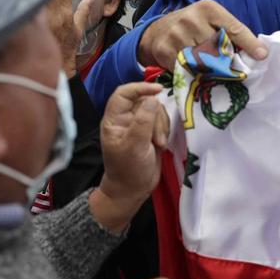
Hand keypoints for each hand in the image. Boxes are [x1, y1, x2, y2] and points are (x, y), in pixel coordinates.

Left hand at [98, 82, 168, 211]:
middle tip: (155, 140)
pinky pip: (162, 120)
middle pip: (145, 102)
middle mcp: (126, 119)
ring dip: (161, 126)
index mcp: (114, 120)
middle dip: (155, 118)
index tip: (158, 90)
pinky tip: (161, 145)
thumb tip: (153, 98)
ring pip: (156, 111)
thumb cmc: (128, 169)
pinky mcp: (151, 132)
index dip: (140, 88)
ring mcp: (139, 125)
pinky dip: (165, 131)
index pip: (124, 93)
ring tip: (158, 145)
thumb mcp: (135, 145)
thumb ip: (144, 121)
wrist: (133, 190)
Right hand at [138, 0, 266, 70]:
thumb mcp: (211, 21)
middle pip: (219, 49)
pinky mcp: (166, 50)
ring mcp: (177, 34)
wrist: (157, 31)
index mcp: (208, 9)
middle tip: (226, 67)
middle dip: (226, 61)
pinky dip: (192, 73)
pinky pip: (187, 69)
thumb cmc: (192, 27)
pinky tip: (191, 68)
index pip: (234, 28)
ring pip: (204, 62)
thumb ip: (232, 33)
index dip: (249, 43)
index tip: (262, 56)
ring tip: (207, 67)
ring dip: (209, 69)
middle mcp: (192, 19)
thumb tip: (258, 53)